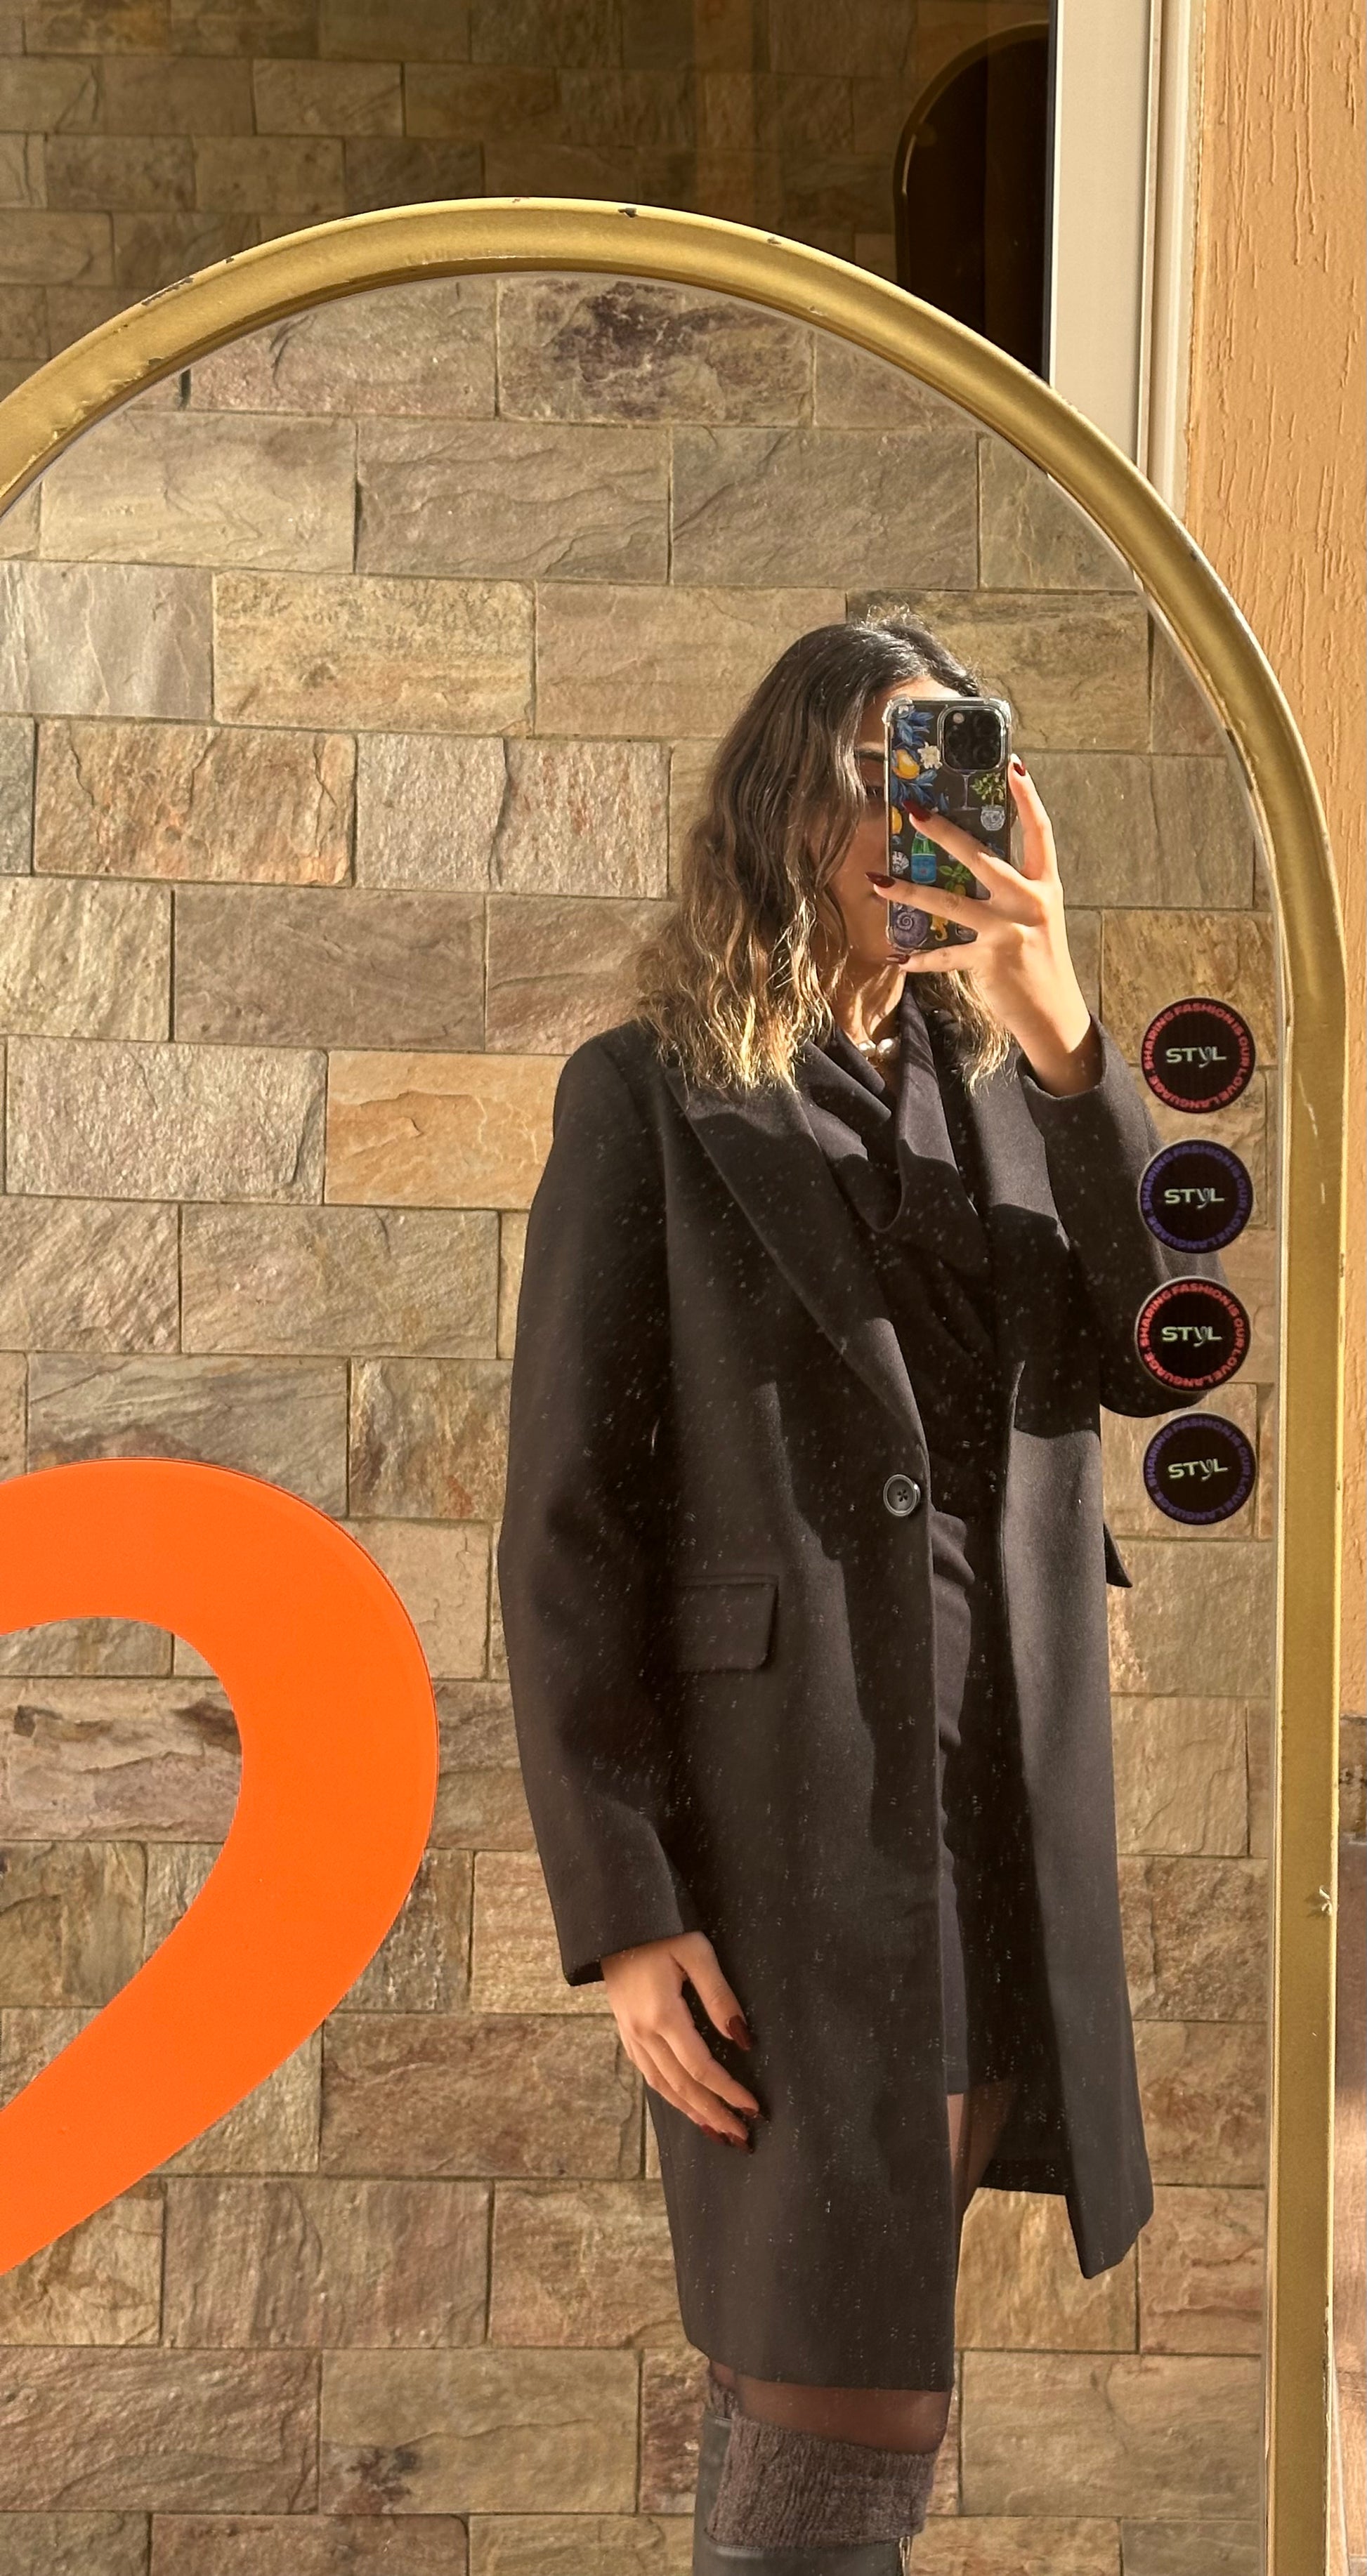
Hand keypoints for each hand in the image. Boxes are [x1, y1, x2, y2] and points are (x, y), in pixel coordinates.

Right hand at [600, 1929, 762, 2146]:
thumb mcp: (697, 1952)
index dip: (728, 2091)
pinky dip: (670, 2096)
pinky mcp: (626, 2031)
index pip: (701, 2067)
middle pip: (682, 2087)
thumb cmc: (662, 1929)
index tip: (753, 2108)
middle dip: (714, 2114)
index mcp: (662, 2014)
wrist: (615, 1922)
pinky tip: (686, 2105)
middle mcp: (643, 2032)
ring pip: (663, 2086)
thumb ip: (719, 1996)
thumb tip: (742, 2039)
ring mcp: (631, 2035)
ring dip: (692, 2113)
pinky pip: (649, 2074)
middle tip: (741, 2137)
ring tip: (718, 2132)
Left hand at [865, 758, 1102, 1095]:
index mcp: (1044, 886)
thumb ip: (1013, 888)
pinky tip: (898, 959)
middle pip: (982, 858)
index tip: (1014, 763)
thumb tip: (972, 859)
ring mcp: (1008, 931)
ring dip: (909, 893)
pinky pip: (945, 956)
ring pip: (949, 904)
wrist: (1053, 1012)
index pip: (1039, 831)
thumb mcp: (1037, 916)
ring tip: (878, 880)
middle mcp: (1029, 902)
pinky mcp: (989, 960)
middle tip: (914, 812)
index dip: (1028, 797)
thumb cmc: (1039, 958)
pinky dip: (920, 959)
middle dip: (945, 834)